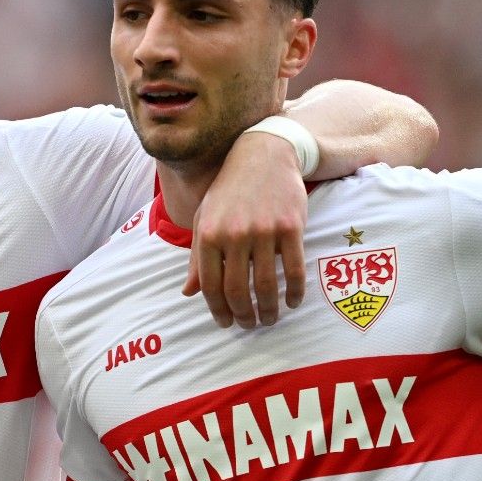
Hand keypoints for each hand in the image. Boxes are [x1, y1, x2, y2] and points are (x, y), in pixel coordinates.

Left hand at [186, 128, 307, 328]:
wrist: (262, 155)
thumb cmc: (228, 192)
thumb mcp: (205, 219)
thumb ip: (197, 258)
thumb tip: (188, 293)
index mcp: (208, 234)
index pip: (210, 285)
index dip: (218, 310)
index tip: (226, 323)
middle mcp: (233, 234)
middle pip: (237, 290)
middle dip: (243, 315)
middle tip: (249, 326)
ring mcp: (263, 231)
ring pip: (266, 284)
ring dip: (268, 309)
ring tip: (269, 319)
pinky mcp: (290, 227)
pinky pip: (293, 269)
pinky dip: (294, 292)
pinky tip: (292, 302)